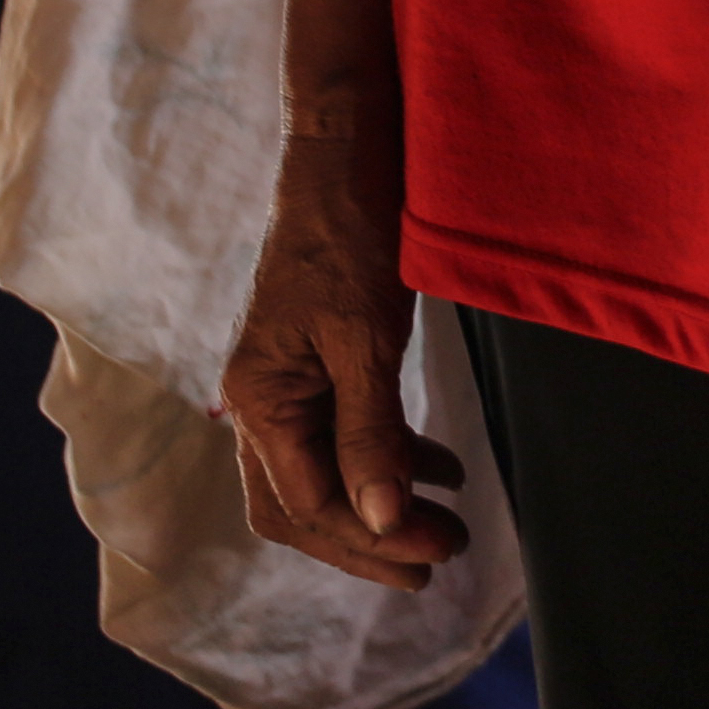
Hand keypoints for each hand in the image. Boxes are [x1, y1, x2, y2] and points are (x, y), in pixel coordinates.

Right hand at [218, 112, 470, 589]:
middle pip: (305, 505)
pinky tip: (440, 469)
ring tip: (449, 525)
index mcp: (259, 401)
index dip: (370, 539)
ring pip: (325, 473)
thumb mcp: (366, 337)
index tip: (436, 551)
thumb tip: (380, 521)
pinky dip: (391, 457)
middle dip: (371, 539)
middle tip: (442, 557)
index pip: (306, 505)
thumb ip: (371, 432)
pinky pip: (345, 432)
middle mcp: (260, 402)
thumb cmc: (350, 234)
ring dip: (384, 504)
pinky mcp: (317, 362)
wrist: (345, 151)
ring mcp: (287, 383)